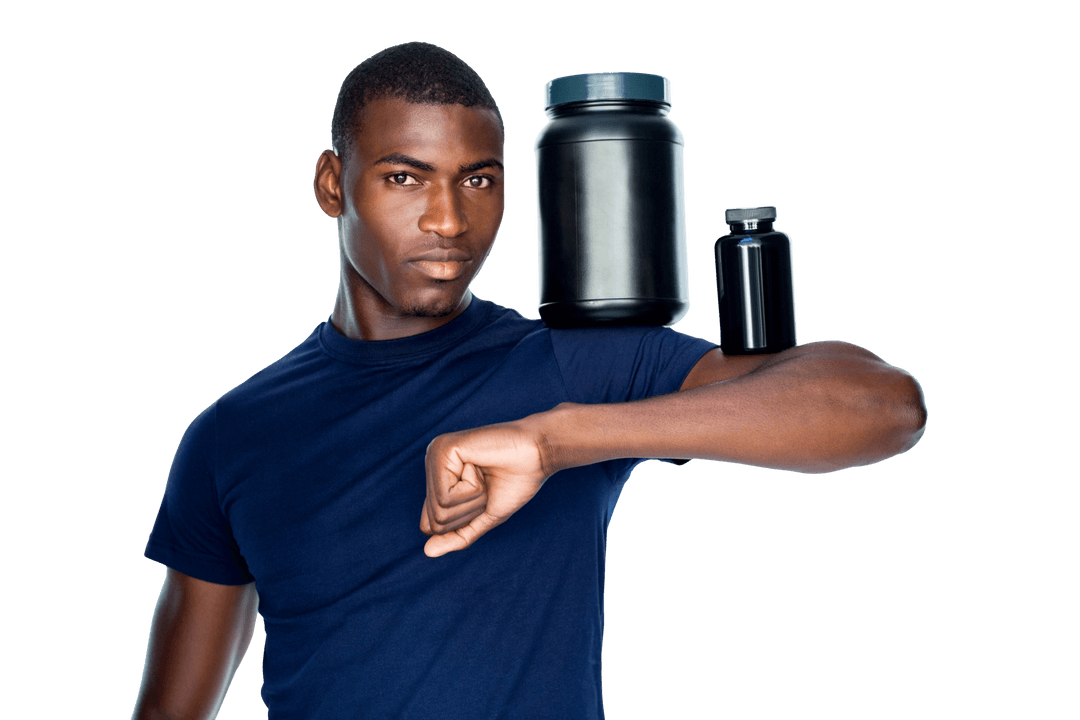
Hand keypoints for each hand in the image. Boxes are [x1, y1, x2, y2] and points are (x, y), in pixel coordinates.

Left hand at [420, 418, 552, 556]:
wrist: (539, 454)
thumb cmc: (515, 482)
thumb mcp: (484, 517)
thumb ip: (458, 536)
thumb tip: (428, 552)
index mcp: (437, 477)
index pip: (430, 525)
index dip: (464, 521)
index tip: (483, 495)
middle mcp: (430, 463)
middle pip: (435, 520)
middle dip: (469, 511)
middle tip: (486, 484)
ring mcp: (434, 454)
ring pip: (439, 509)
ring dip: (472, 500)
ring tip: (483, 474)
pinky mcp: (443, 450)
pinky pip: (446, 496)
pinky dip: (472, 490)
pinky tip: (479, 466)